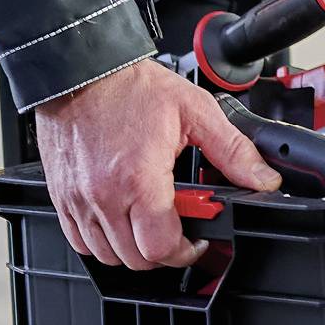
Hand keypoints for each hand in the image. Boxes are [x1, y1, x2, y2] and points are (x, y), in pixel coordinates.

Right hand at [33, 58, 281, 269]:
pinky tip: (118, 219)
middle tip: (176, 231)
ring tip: (148, 223)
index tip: (194, 241)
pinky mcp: (61, 196)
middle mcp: (104, 196)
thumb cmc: (129, 86)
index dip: (185, 253)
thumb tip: (263, 179)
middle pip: (137, 259)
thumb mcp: (194, 111)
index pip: (162, 248)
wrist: (80, 65)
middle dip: (162, 252)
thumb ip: (232, 151)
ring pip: (108, 255)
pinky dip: (102, 241)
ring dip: (132, 249)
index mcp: (139, 180)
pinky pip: (81, 242)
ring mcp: (79, 199)